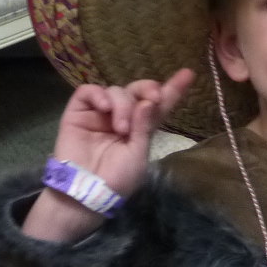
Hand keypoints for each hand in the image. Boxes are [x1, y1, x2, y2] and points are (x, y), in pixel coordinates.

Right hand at [24, 69, 193, 241]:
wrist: (86, 191)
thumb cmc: (116, 179)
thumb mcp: (138, 155)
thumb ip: (144, 127)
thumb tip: (148, 101)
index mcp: (141, 128)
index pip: (159, 105)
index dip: (173, 89)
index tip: (188, 74)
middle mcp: (122, 116)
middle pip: (137, 91)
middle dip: (148, 89)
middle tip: (153, 98)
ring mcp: (99, 113)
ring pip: (116, 91)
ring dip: (123, 105)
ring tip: (121, 128)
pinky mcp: (78, 112)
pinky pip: (88, 91)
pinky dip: (99, 95)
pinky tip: (105, 108)